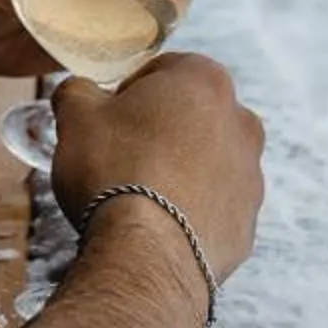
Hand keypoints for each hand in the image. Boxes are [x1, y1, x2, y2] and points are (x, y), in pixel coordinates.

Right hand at [49, 51, 264, 283]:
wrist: (146, 256)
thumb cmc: (113, 171)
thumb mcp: (77, 116)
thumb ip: (78, 90)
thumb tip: (79, 91)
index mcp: (205, 81)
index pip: (164, 71)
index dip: (130, 93)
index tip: (109, 119)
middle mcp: (241, 122)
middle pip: (192, 116)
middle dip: (161, 130)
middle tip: (121, 156)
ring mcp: (250, 176)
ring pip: (207, 161)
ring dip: (179, 170)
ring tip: (139, 195)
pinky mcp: (247, 223)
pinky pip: (214, 207)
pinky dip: (190, 211)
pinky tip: (159, 225)